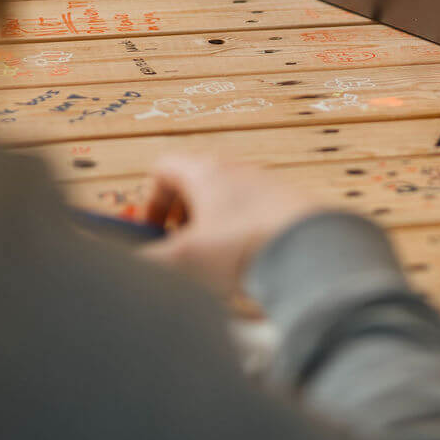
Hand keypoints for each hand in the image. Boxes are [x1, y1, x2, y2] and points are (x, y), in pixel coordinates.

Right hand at [138, 156, 329, 298]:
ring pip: (224, 207)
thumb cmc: (246, 247)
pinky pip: (253, 221)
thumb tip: (124, 269)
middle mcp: (238, 172)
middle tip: (182, 252)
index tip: (151, 233)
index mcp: (207, 171)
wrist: (315, 253)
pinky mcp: (290, 210)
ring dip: (210, 235)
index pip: (163, 168)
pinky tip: (248, 271)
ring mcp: (267, 189)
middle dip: (180, 222)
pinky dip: (241, 243)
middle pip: (195, 188)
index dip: (149, 201)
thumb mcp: (184, 260)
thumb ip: (146, 264)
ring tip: (215, 268)